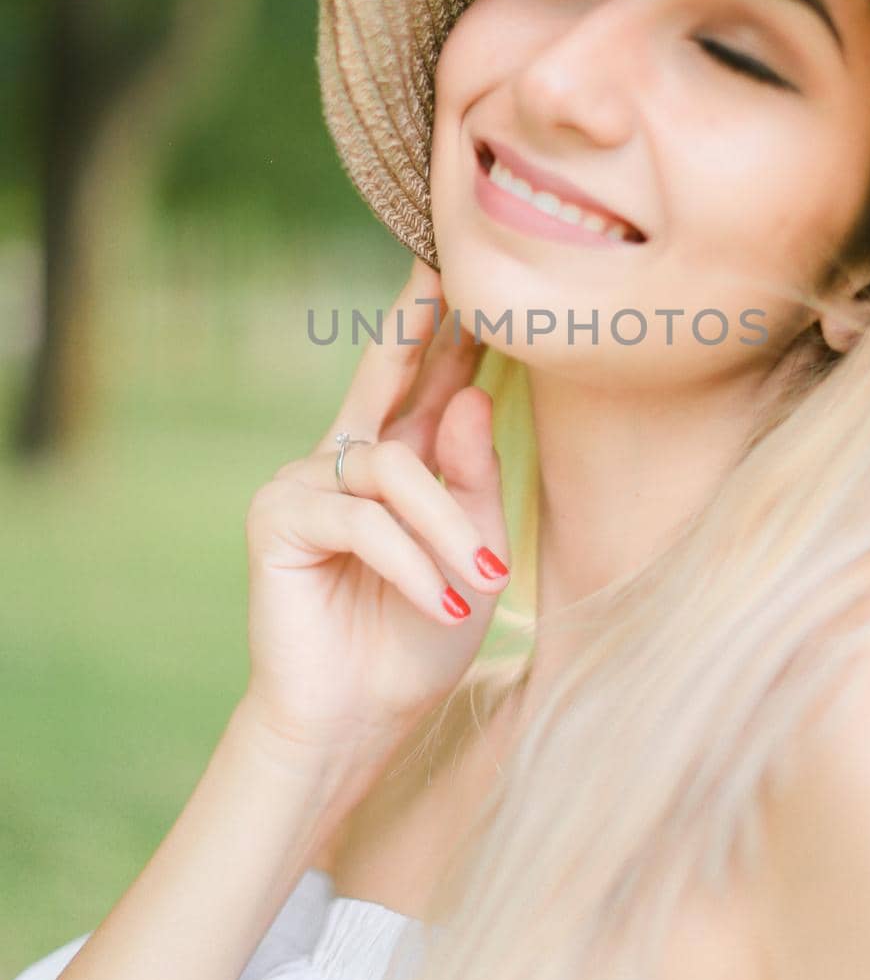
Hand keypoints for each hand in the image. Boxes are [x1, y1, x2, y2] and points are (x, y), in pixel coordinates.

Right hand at [241, 254, 511, 766]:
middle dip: (416, 317)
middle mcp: (348, 455)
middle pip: (386, 370)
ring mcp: (307, 478)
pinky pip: (363, 519)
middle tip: (443, 262)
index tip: (468, 267)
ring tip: (481, 583)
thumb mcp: (471, 550)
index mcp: (397, 460)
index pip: (429, 379)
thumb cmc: (420, 634)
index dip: (450, 327)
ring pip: (397, 470)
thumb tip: (472, 398)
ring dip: (447, 529)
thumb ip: (472, 478)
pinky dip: (412, 562)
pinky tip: (442, 601)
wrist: (360, 717)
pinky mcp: (278, 514)